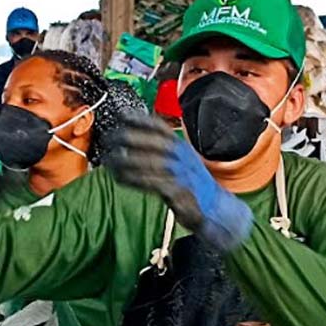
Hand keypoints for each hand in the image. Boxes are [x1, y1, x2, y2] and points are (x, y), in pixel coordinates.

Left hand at [108, 114, 253, 251]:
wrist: (215, 208)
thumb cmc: (190, 183)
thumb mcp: (180, 160)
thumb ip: (161, 149)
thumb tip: (134, 135)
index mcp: (181, 147)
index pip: (161, 127)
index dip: (142, 120)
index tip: (123, 116)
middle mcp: (182, 157)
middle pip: (154, 142)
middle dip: (130, 138)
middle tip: (109, 139)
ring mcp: (182, 174)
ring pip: (151, 162)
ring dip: (127, 160)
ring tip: (109, 160)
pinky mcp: (179, 192)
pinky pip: (153, 183)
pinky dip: (135, 180)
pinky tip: (121, 178)